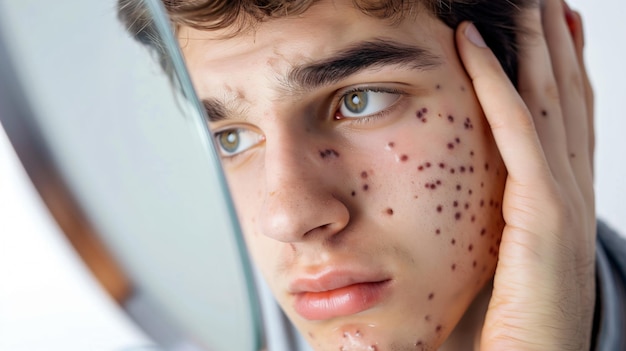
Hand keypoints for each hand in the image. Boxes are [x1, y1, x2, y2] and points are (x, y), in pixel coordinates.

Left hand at [455, 0, 595, 349]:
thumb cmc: (507, 331)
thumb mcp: (498, 261)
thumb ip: (490, 223)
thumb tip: (462, 198)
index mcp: (556, 203)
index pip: (558, 120)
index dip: (556, 69)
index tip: (548, 28)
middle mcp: (567, 194)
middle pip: (563, 99)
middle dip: (555, 43)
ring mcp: (560, 203)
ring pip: (548, 102)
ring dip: (537, 45)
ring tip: (532, 0)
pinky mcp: (542, 217)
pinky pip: (515, 133)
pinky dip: (495, 83)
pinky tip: (473, 45)